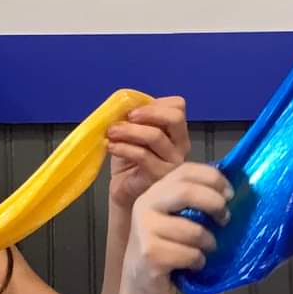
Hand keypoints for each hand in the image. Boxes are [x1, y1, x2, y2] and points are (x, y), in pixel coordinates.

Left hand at [106, 96, 190, 211]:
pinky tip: (112, 147)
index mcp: (176, 131)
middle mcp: (180, 146)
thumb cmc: (129, 161)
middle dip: (149, 112)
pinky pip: (143, 155)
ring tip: (111, 132)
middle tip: (128, 116)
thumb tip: (124, 102)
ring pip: (155, 136)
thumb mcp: (132, 134)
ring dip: (129, 130)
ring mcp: (173, 162)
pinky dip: (124, 147)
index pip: (178, 106)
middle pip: (175, 117)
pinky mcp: (160, 176)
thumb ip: (134, 118)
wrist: (125, 191)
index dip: (155, 103)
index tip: (132, 109)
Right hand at [121, 163, 231, 293]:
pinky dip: (199, 261)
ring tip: (206, 249)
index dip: (213, 178)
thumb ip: (192, 202)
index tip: (230, 194)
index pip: (185, 171)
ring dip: (209, 242)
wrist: (140, 287)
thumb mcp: (174, 219)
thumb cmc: (165, 250)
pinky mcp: (150, 255)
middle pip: (186, 191)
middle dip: (214, 203)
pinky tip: (193, 265)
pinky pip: (189, 254)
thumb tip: (228, 191)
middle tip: (226, 219)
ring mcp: (144, 230)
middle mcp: (145, 206)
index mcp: (155, 192)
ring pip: (193, 230)